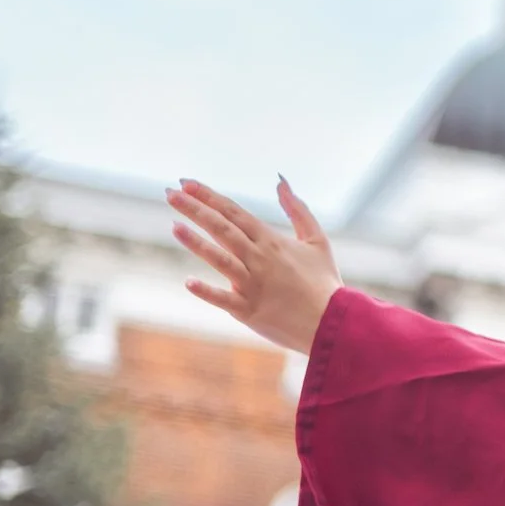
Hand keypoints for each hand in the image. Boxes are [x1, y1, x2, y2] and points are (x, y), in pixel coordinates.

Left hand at [167, 177, 340, 355]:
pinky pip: (224, 299)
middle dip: (195, 209)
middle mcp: (260, 259)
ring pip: (221, 259)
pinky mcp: (249, 311)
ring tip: (173, 225)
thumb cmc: (324, 282)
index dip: (209, 196)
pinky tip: (188, 281)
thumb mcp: (317, 240)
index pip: (234, 213)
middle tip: (170, 193)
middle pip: (223, 229)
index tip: (186, 183)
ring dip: (196, 242)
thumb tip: (280, 182)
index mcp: (273, 241)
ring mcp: (253, 285)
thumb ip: (298, 209)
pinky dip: (207, 291)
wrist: (334, 323)